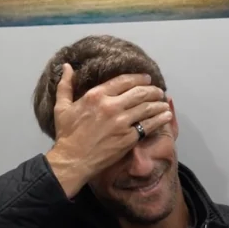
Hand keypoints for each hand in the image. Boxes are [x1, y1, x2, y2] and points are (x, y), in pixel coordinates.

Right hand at [44, 64, 172, 197]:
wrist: (73, 160)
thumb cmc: (66, 135)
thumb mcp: (61, 107)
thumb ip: (65, 85)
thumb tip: (67, 66)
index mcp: (96, 95)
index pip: (124, 81)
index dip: (139, 78)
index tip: (147, 79)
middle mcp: (111, 106)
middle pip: (140, 92)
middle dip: (153, 90)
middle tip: (159, 90)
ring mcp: (122, 122)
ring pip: (147, 107)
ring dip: (159, 103)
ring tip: (165, 102)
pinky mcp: (128, 138)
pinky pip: (149, 125)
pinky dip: (160, 119)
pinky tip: (166, 115)